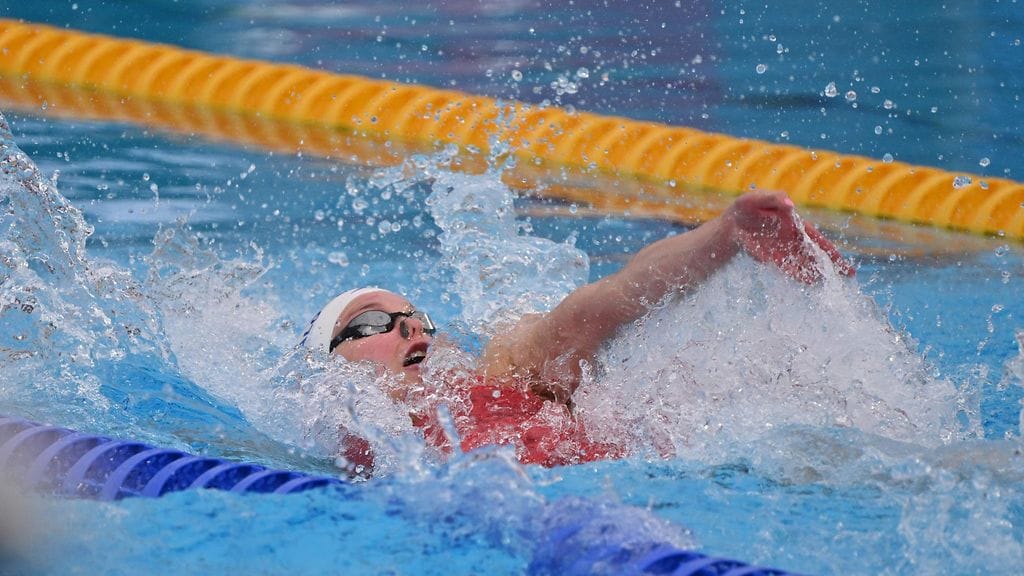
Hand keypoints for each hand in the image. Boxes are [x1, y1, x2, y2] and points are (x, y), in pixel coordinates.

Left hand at [727, 191, 854, 282]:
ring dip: (814, 272)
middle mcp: (793, 241)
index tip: (844, 261)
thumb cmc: (749, 205)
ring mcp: (783, 252)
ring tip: (826, 280)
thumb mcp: (761, 197)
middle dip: (830, 265)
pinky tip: (807, 281)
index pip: (818, 240)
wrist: (732, 222)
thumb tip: (791, 206)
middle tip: (846, 275)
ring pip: (803, 264)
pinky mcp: (771, 258)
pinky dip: (796, 274)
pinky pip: (786, 268)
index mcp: (797, 225)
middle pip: (815, 255)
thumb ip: (776, 199)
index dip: (832, 251)